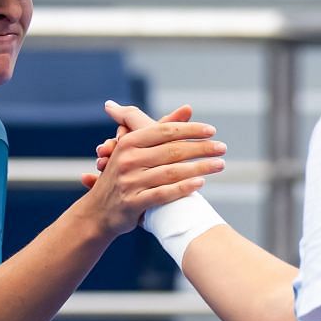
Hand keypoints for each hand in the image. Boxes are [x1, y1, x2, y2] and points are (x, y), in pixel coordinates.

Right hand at [74, 103, 223, 234]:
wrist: (98, 212)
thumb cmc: (123, 176)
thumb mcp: (135, 149)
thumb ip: (162, 128)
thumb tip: (188, 108)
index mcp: (129, 142)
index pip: (165, 131)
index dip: (190, 130)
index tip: (212, 130)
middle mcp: (127, 159)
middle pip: (172, 151)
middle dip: (201, 148)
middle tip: (222, 148)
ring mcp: (129, 182)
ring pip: (171, 172)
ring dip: (200, 167)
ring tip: (219, 164)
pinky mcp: (133, 203)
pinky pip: (163, 194)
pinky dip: (183, 188)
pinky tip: (200, 183)